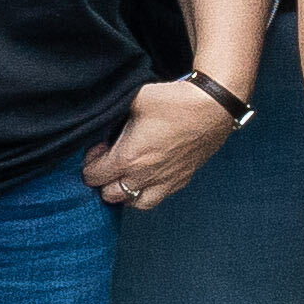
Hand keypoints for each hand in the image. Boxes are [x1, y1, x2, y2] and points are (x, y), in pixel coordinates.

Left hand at [88, 78, 239, 212]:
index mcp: (128, 158)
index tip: (99, 149)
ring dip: (126, 192)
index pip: (93, 177)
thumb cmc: (175, 101)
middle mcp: (145, 175)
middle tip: (110, 162)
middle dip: (104, 181)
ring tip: (127, 176)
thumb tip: (106, 117)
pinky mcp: (183, 178)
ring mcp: (166, 180)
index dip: (90, 163)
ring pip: (135, 203)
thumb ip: (116, 114)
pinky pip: (160, 196)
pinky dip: (149, 190)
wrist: (214, 105)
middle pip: (110, 195)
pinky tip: (151, 175)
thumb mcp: (135, 99)